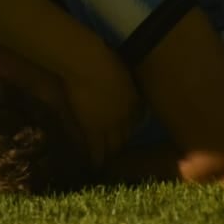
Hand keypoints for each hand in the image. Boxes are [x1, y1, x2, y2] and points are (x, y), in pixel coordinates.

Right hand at [60, 40, 139, 166]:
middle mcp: (127, 115)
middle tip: (120, 147)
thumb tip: (120, 82)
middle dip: (124, 140)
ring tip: (109, 162)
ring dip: (112, 153)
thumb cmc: (100, 57)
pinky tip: (96, 166)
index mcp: (134, 97)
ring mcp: (110, 124)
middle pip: (127, 133)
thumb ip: (121, 79)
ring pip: (114, 144)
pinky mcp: (94, 129)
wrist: (85, 62)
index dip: (133, 122)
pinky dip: (97, 158)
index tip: (129, 125)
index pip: (138, 116)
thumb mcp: (119, 66)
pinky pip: (97, 149)